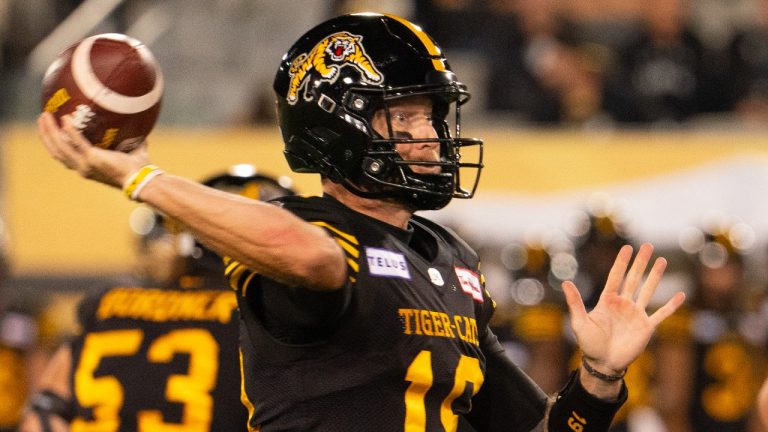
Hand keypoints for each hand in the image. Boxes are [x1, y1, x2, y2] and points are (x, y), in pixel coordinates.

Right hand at [37, 112, 148, 187]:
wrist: (141, 178)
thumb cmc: (138, 168)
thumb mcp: (128, 153)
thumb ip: (128, 142)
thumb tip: (136, 129)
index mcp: (86, 168)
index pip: (64, 156)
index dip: (54, 143)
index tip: (49, 130)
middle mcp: (82, 168)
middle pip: (56, 151)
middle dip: (46, 135)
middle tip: (42, 119)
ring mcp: (85, 164)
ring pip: (60, 146)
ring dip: (50, 131)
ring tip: (46, 116)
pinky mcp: (92, 158)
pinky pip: (76, 142)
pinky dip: (70, 130)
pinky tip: (66, 118)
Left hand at [562, 243, 684, 373]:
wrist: (603, 364)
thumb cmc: (589, 344)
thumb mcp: (579, 322)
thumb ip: (575, 302)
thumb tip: (565, 283)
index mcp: (608, 301)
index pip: (616, 277)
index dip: (622, 262)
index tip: (627, 247)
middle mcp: (623, 304)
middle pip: (634, 278)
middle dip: (640, 262)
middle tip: (648, 246)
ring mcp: (636, 314)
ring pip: (648, 290)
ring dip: (655, 276)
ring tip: (662, 260)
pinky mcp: (646, 327)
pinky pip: (661, 314)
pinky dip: (671, 305)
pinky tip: (681, 295)